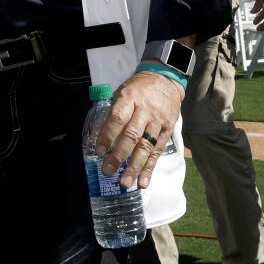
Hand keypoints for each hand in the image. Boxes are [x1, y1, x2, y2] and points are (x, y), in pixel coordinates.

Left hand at [98, 71, 183, 189]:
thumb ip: (112, 112)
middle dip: (119, 156)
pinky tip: (143, 181)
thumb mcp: (122, 92)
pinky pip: (157, 152)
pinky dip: (150, 168)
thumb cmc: (138, 88)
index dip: (107, 136)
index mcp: (130, 97)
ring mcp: (158, 122)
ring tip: (125, 183)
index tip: (99, 151)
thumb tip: (96, 134)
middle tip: (108, 171)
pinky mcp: (167, 131)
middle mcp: (145, 110)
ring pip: (146, 147)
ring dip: (135, 167)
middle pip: (131, 135)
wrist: (166, 80)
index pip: (117, 119)